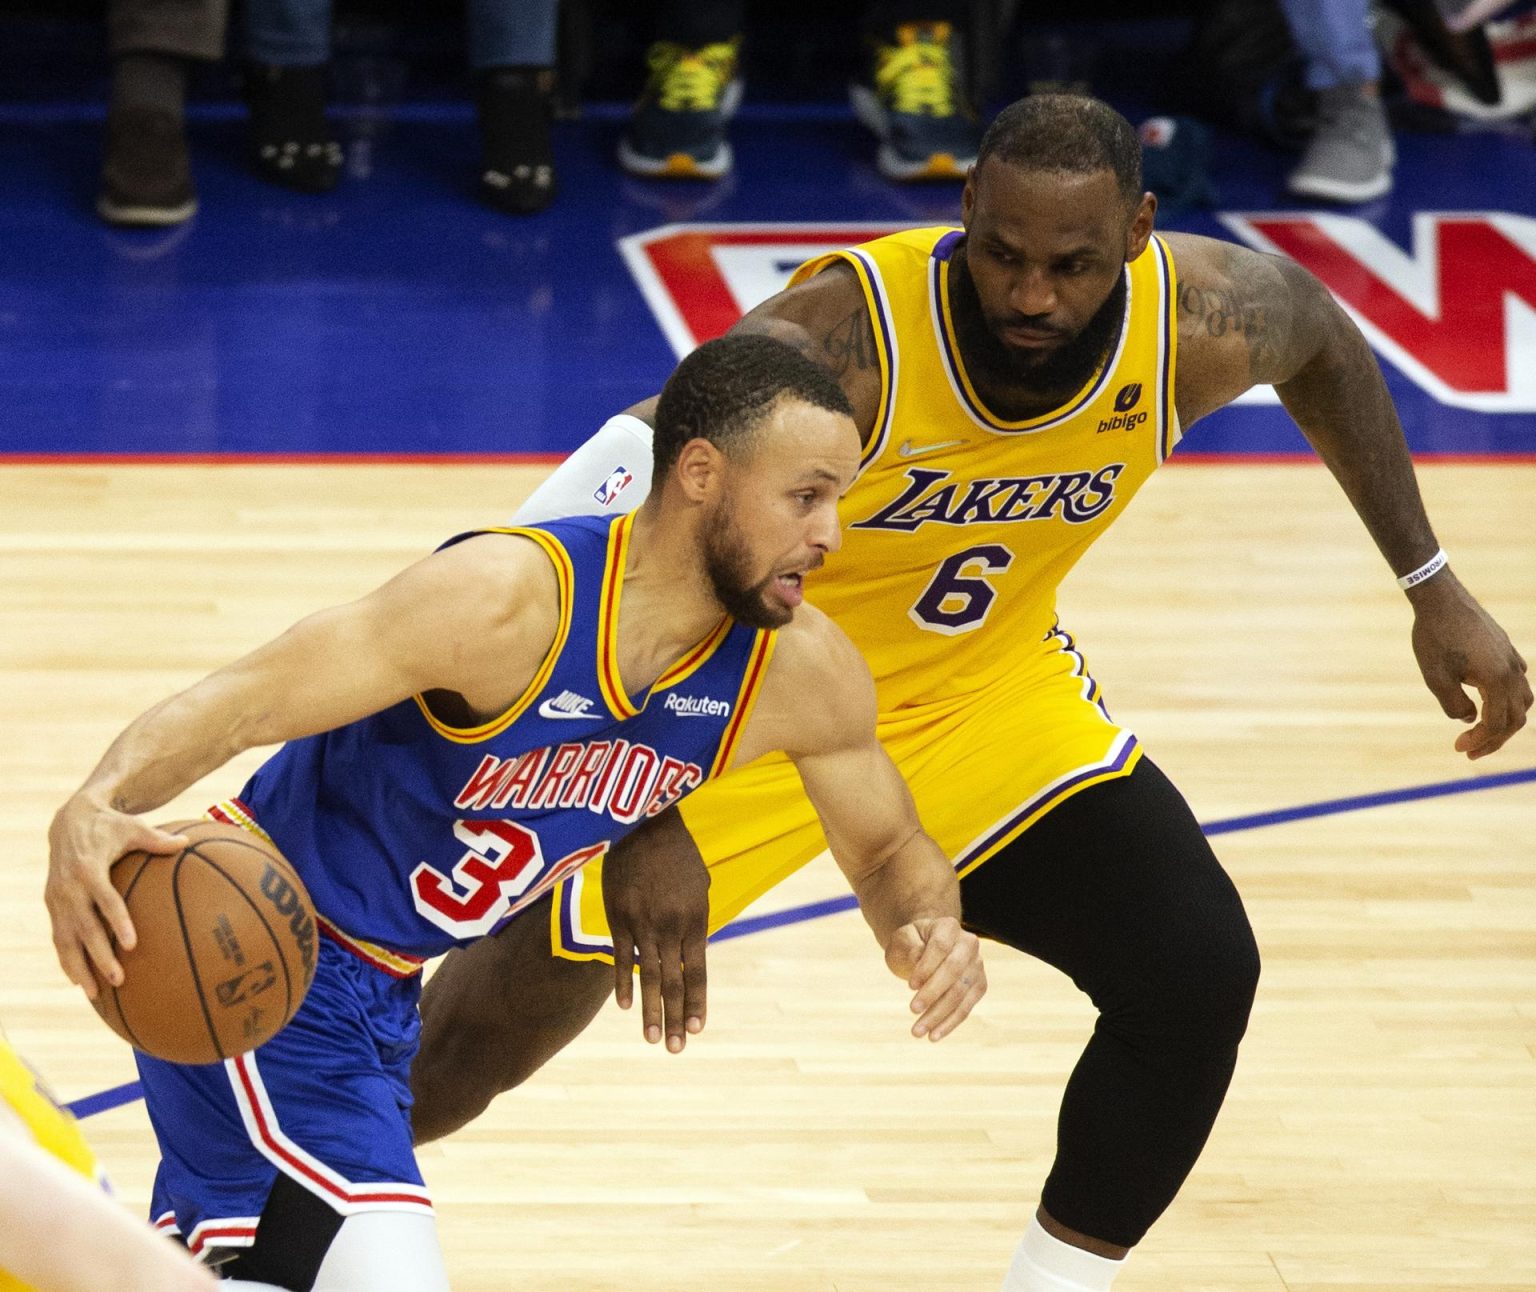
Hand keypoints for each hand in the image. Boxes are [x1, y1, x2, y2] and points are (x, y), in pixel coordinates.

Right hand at [44, 793, 187, 998]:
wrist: (68, 820)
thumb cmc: (109, 825)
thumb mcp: (132, 827)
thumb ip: (157, 840)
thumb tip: (186, 842)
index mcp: (89, 868)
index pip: (105, 899)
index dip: (117, 922)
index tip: (132, 944)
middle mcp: (69, 887)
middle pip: (84, 927)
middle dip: (99, 955)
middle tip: (118, 979)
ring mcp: (57, 898)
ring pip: (65, 939)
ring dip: (79, 967)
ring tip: (95, 993)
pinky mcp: (51, 905)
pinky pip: (58, 937)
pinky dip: (65, 960)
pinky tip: (78, 982)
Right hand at [602, 809, 710, 1053]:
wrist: (645, 824)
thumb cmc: (678, 853)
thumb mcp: (700, 886)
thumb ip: (697, 921)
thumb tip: (694, 951)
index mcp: (696, 920)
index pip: (698, 973)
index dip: (696, 1003)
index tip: (696, 1030)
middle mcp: (671, 928)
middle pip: (674, 983)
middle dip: (674, 1019)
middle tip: (675, 1049)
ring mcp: (643, 924)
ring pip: (647, 977)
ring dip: (650, 1012)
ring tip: (651, 1039)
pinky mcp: (617, 917)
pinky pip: (620, 958)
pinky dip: (623, 984)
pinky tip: (625, 1007)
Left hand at [883, 916, 985, 1040]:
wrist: (925, 948)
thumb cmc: (911, 944)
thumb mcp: (902, 941)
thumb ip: (910, 949)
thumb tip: (919, 961)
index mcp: (948, 926)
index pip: (940, 947)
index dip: (926, 967)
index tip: (910, 986)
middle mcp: (968, 943)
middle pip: (954, 970)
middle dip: (933, 993)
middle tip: (912, 1010)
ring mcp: (977, 965)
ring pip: (961, 993)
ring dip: (939, 1015)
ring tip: (917, 1032)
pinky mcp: (979, 985)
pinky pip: (966, 1007)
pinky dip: (950, 1023)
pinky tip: (934, 1036)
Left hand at [1409, 574, 1530, 758]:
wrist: (1441, 599)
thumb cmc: (1434, 636)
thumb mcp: (1435, 677)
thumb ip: (1454, 705)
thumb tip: (1469, 720)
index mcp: (1498, 680)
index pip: (1497, 723)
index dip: (1479, 741)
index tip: (1458, 748)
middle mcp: (1512, 671)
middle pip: (1515, 717)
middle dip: (1494, 739)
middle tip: (1469, 752)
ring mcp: (1512, 659)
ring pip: (1522, 700)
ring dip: (1504, 721)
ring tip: (1482, 734)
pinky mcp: (1506, 650)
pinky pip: (1517, 682)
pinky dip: (1507, 700)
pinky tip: (1487, 704)